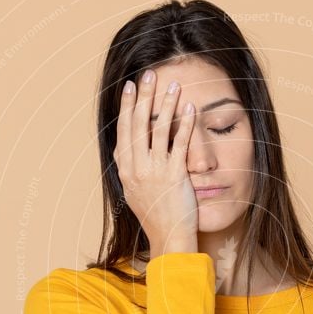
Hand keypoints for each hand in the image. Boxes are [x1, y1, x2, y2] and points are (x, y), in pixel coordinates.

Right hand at [114, 70, 198, 247]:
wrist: (168, 239)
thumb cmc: (156, 217)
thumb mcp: (135, 192)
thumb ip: (131, 169)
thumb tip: (124, 149)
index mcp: (126, 170)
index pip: (123, 130)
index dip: (126, 107)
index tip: (130, 87)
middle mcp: (136, 168)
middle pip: (137, 124)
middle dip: (144, 96)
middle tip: (149, 74)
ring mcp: (154, 172)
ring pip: (158, 130)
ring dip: (165, 104)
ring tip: (173, 85)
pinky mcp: (174, 176)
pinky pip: (179, 144)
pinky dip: (184, 124)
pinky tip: (189, 108)